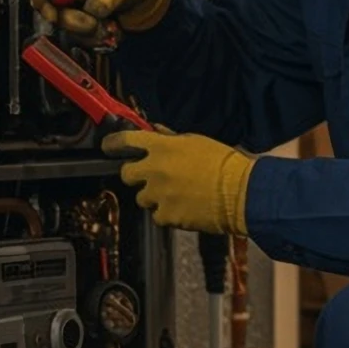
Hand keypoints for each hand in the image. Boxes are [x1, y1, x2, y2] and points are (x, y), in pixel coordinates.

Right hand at [33, 0, 173, 44]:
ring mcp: (80, 0)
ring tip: (111, 29)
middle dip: (74, 23)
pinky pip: (84, 32)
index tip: (57, 18)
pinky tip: (114, 30)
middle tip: (96, 25)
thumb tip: (91, 13)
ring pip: (70, 25)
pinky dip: (97, 36)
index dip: (45, 3)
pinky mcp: (89, 14)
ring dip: (89, 34)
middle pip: (55, 10)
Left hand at [103, 128, 254, 235]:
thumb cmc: (224, 164)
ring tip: (175, 195)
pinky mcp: (166, 215)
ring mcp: (158, 194)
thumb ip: (172, 138)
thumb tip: (157, 131)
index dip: (113, 143)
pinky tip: (184, 208)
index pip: (127, 140)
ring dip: (154, 196)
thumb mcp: (197, 142)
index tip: (108, 146)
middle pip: (126, 173)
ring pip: (142, 197)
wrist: (240, 193)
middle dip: (136, 175)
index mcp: (163, 148)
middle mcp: (155, 170)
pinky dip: (167, 214)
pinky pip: (157, 215)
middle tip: (151, 177)